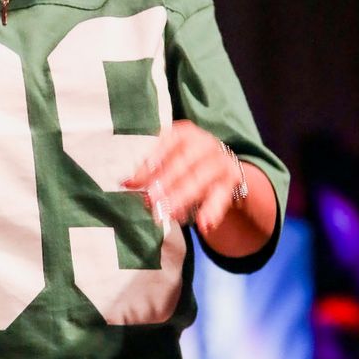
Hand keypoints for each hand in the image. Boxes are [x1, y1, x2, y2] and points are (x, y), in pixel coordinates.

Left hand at [123, 120, 243, 234]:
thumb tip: (126, 183)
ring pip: (201, 179)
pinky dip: (213, 211)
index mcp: (185, 134)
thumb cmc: (187, 162)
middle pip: (184, 162)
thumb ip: (150, 169)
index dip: (150, 161)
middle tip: (150, 199)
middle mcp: (204, 143)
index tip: (135, 179)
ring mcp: (219, 161)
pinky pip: (221, 196)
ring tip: (169, 213)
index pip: (166, 143)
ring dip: (183, 197)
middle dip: (166, 181)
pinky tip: (204, 224)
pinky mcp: (231, 181)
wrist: (224, 167)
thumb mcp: (170, 159)